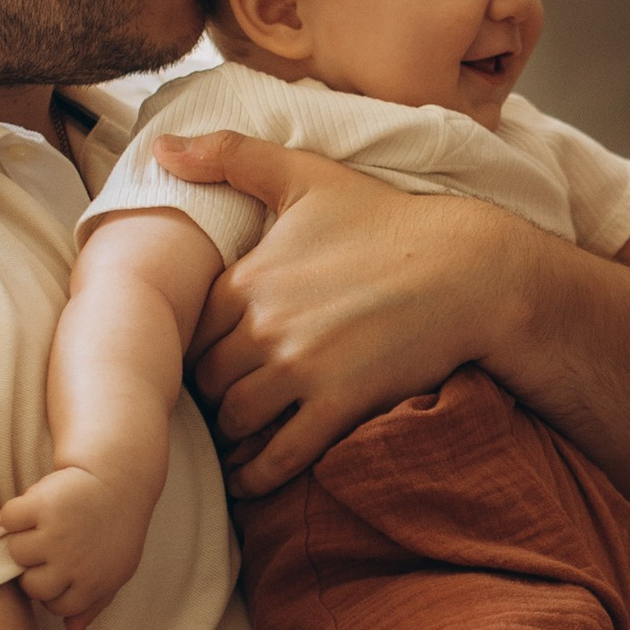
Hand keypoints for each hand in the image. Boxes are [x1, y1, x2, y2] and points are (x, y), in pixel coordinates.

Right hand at [0, 462, 151, 629]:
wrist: (118, 478)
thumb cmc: (115, 528)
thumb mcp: (116, 569)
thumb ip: (95, 603)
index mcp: (93, 584)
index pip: (54, 607)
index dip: (54, 586)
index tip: (62, 565)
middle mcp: (73, 564)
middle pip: (30, 585)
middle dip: (36, 566)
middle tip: (51, 542)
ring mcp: (55, 536)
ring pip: (15, 553)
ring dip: (24, 536)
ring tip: (46, 522)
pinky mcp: (41, 506)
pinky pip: (8, 520)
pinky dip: (16, 512)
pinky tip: (37, 505)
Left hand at [164, 134, 533, 493]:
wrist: (467, 269)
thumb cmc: (388, 220)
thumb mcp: (307, 177)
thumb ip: (231, 157)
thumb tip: (162, 147)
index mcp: (249, 279)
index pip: (192, 331)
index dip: (196, 347)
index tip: (206, 358)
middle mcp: (266, 327)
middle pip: (208, 381)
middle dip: (211, 394)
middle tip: (217, 404)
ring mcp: (302, 370)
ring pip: (236, 420)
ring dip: (232, 434)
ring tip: (235, 440)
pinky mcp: (339, 406)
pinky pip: (280, 456)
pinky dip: (257, 475)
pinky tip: (250, 481)